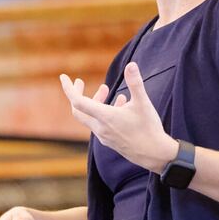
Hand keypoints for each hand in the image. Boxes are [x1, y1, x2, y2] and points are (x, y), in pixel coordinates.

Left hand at [60, 62, 176, 171]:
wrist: (155, 154)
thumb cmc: (149, 128)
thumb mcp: (143, 103)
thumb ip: (135, 83)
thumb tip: (131, 65)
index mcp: (105, 117)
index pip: (77, 102)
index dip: (69, 89)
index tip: (63, 77)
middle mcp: (100, 128)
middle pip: (79, 111)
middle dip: (76, 95)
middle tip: (79, 81)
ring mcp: (104, 136)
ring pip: (90, 117)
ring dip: (94, 102)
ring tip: (106, 89)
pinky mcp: (110, 141)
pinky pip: (99, 124)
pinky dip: (103, 111)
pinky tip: (120, 104)